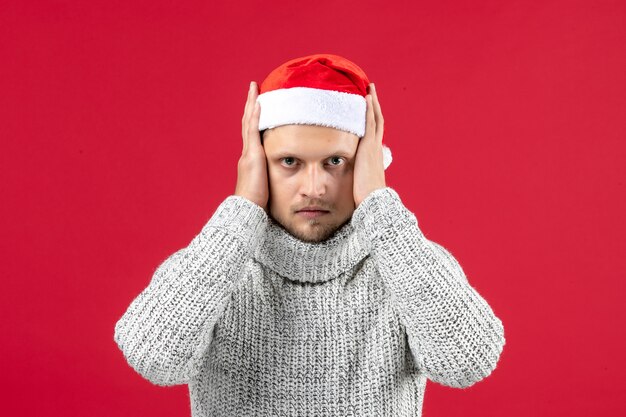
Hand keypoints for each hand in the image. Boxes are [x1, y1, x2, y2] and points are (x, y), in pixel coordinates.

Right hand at [234, 81, 268, 211]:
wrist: (248, 209)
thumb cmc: (260, 203)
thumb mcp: (269, 185)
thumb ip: (275, 177)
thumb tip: (289, 176)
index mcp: (252, 160)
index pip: (253, 133)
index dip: (255, 117)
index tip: (259, 103)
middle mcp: (248, 153)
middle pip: (249, 123)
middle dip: (251, 105)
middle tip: (254, 88)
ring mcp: (248, 153)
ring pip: (249, 122)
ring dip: (252, 104)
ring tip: (254, 88)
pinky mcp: (252, 155)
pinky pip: (252, 131)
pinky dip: (255, 116)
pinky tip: (258, 103)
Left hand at [353, 83, 385, 207]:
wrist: (373, 201)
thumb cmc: (365, 196)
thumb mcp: (358, 182)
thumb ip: (354, 174)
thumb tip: (348, 176)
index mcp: (373, 155)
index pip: (373, 133)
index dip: (371, 119)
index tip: (368, 107)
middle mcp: (376, 148)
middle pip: (377, 121)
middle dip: (374, 105)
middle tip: (371, 90)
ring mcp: (373, 147)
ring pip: (375, 119)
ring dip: (372, 103)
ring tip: (369, 88)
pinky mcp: (368, 147)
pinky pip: (369, 124)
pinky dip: (369, 110)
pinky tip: (366, 98)